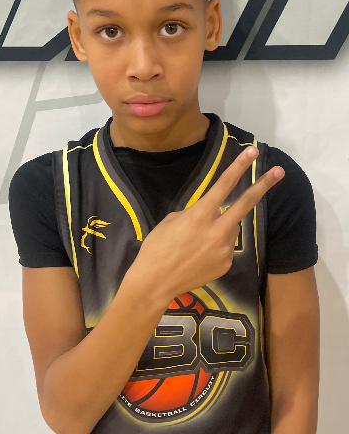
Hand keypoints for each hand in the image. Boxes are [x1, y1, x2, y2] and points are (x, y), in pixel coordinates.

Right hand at [128, 146, 283, 302]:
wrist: (155, 282)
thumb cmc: (157, 247)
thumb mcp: (172, 221)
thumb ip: (195, 213)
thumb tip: (211, 213)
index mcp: (200, 214)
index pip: (224, 184)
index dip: (239, 166)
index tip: (253, 152)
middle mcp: (217, 230)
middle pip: (246, 203)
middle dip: (263, 185)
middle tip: (279, 172)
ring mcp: (225, 249)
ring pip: (231, 227)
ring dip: (222, 225)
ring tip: (198, 239)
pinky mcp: (226, 264)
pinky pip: (226, 247)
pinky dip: (217, 245)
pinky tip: (199, 255)